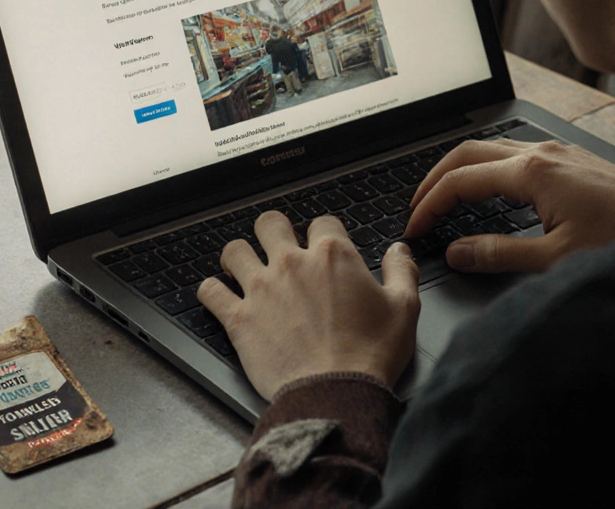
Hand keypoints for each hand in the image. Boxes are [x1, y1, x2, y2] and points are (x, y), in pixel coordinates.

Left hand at [197, 212, 420, 400]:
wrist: (336, 393)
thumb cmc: (370, 356)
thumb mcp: (404, 308)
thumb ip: (402, 271)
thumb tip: (399, 250)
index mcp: (332, 256)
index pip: (323, 222)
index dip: (325, 233)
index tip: (324, 247)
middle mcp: (292, 264)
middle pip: (270, 223)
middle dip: (274, 231)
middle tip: (278, 246)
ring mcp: (261, 289)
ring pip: (234, 250)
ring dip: (238, 256)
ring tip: (244, 267)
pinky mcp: (239, 318)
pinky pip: (210, 292)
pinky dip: (211, 291)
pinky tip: (219, 296)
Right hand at [405, 139, 614, 271]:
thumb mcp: (555, 258)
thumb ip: (498, 254)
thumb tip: (456, 252)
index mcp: (530, 172)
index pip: (460, 181)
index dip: (429, 204)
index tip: (415, 228)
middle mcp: (539, 153)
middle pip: (466, 153)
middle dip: (434, 180)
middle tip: (416, 209)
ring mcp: (553, 152)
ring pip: (488, 148)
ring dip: (458, 170)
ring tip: (442, 198)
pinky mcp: (566, 160)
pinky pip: (509, 154)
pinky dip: (484, 169)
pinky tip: (485, 191)